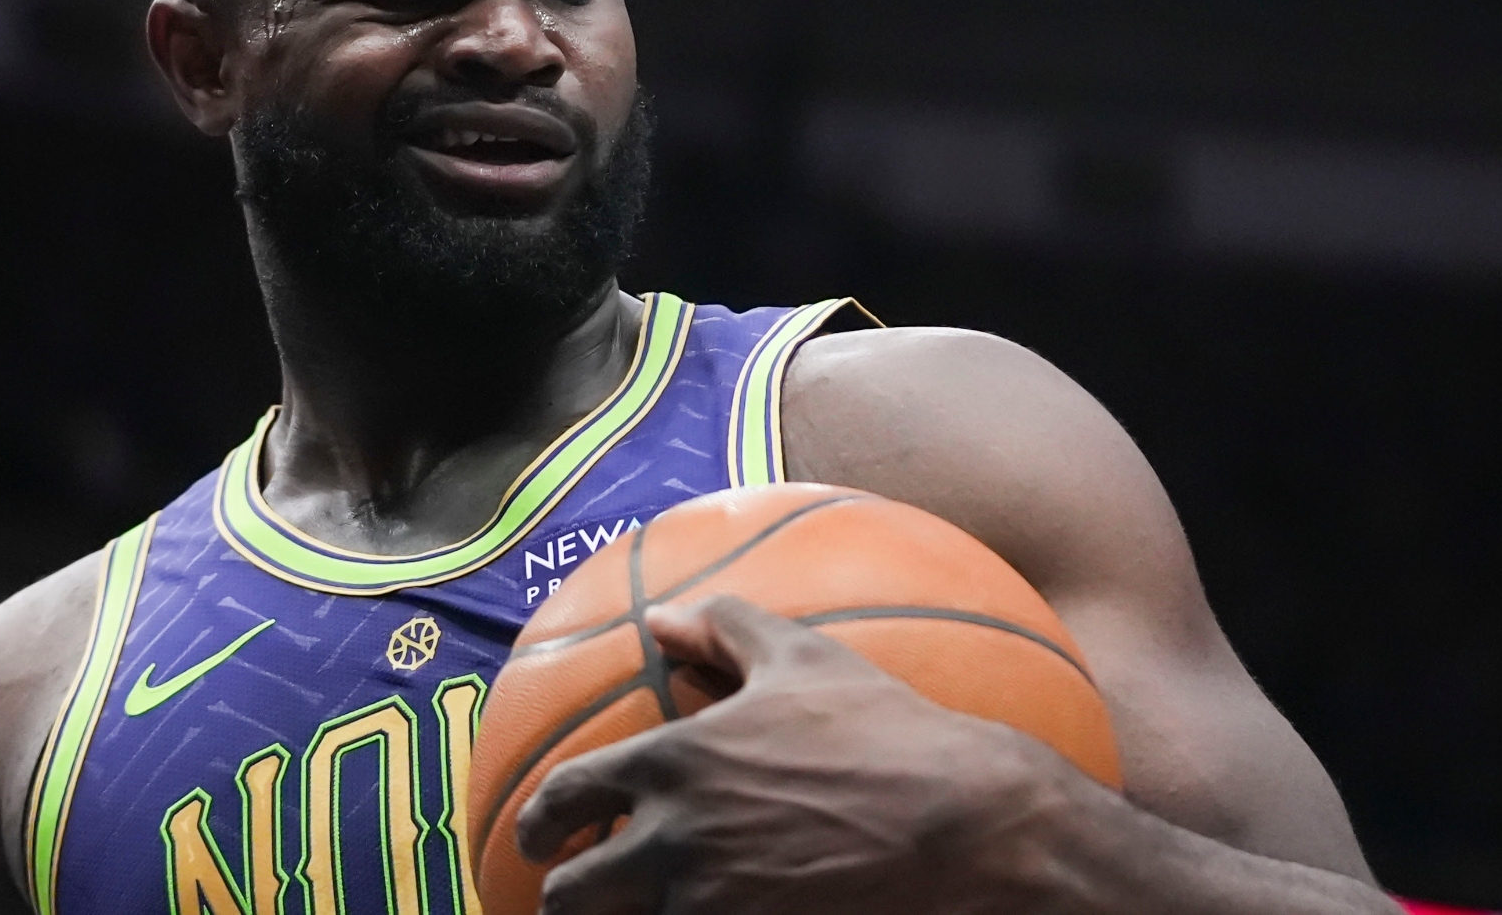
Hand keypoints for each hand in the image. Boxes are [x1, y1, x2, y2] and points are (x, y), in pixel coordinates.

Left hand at [515, 595, 1114, 914]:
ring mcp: (707, 907)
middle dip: (564, 899)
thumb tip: (660, 616)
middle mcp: (672, 840)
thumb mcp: (804, 657)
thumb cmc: (886, 730)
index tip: (540, 838)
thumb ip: (722, 627)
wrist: (964, 824)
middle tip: (580, 895)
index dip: (536, 825)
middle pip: (567, 895)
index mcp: (671, 763)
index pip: (559, 800)